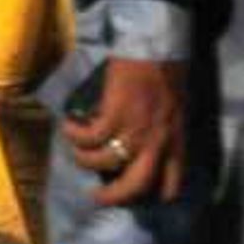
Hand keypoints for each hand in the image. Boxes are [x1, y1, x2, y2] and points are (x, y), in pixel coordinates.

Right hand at [61, 56, 189, 208]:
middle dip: (113, 197)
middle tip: (96, 197)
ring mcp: (135, 130)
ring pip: (103, 162)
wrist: (155, 44)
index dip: (159, 195)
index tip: (145, 198)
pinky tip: (68, 126)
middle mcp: (157, 141)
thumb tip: (145, 145)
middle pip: (135, 185)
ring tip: (76, 151)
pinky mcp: (114, 115)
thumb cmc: (167, 70)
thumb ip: (164, 130)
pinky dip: (74, 134)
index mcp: (175, 139)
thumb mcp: (175, 107)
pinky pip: (88, 137)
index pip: (173, 181)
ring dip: (83, 159)